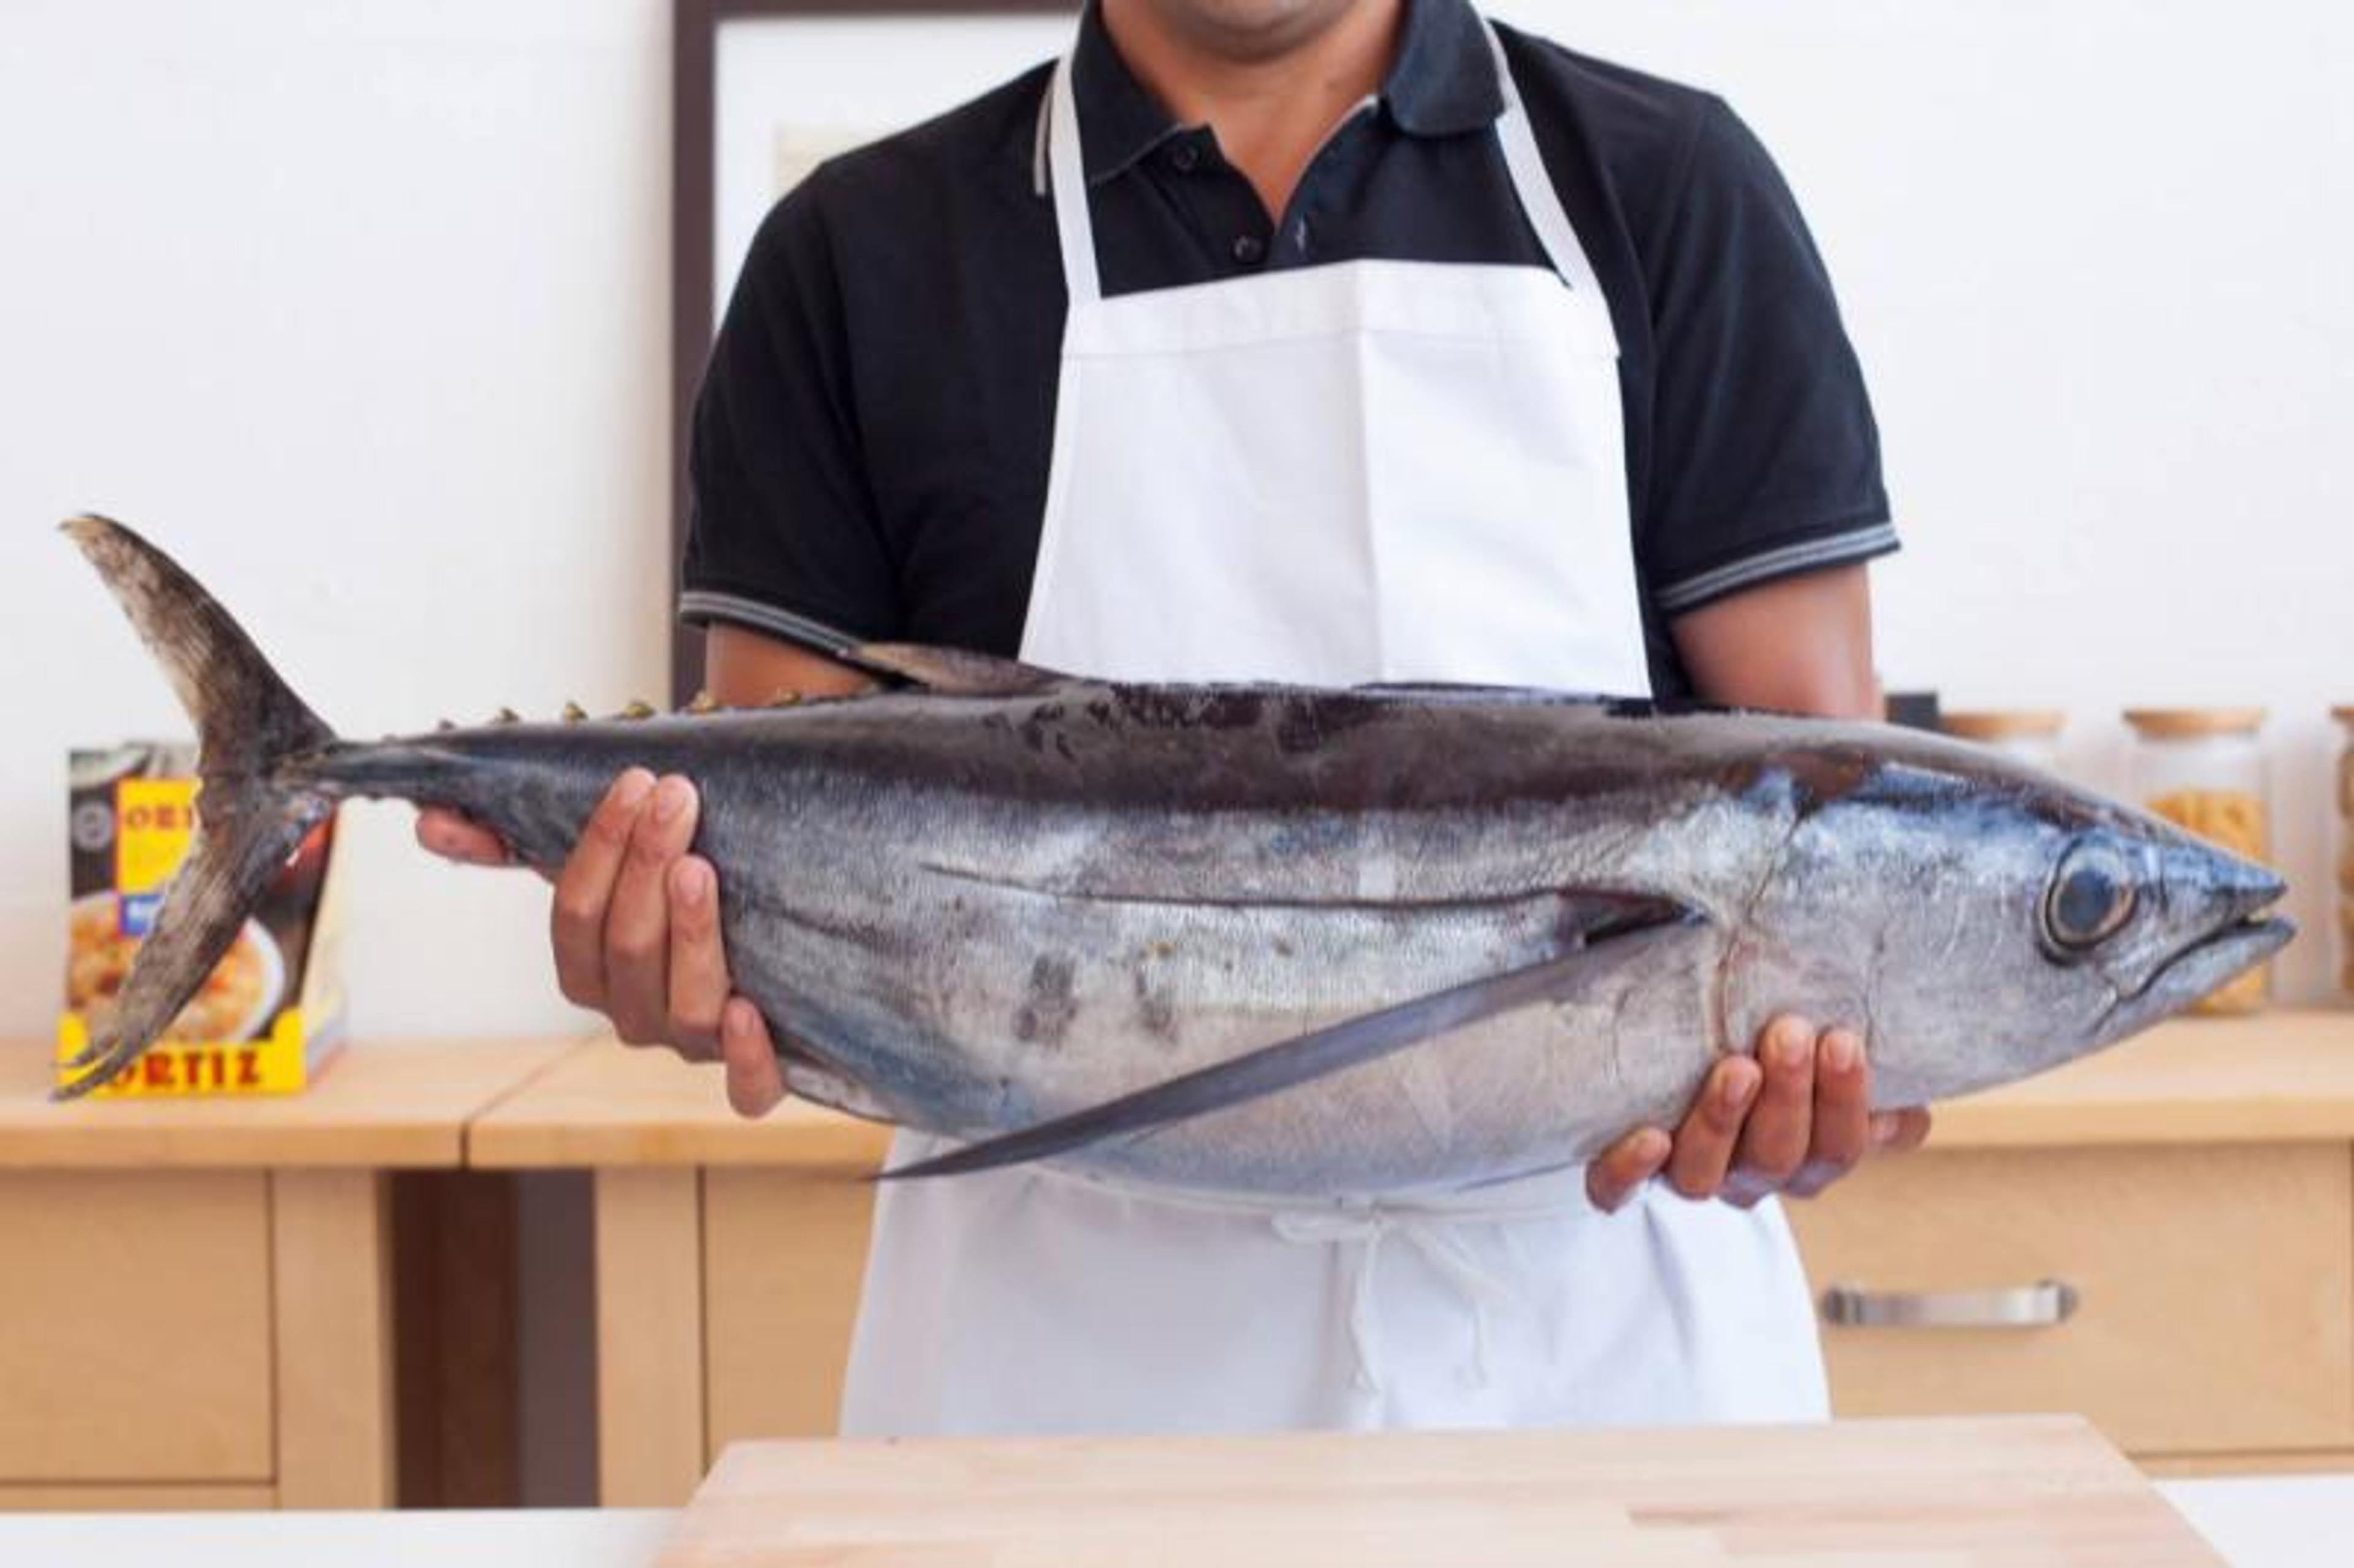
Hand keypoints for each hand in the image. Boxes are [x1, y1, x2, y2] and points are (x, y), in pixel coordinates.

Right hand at [418, 773, 786, 1117]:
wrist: (781, 964)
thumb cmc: (673, 907)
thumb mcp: (608, 871)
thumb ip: (517, 847)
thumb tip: (427, 822)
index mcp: (590, 973)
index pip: (576, 918)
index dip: (600, 849)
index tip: (637, 782)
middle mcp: (634, 1017)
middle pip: (629, 950)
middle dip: (647, 867)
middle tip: (677, 798)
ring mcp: (693, 1048)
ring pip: (684, 1007)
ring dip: (690, 935)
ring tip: (700, 869)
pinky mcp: (756, 1079)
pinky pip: (747, 1090)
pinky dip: (747, 1057)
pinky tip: (749, 1011)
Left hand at [1585, 1016, 1930, 1212]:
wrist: (1666, 1036)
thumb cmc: (1761, 1035)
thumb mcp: (1823, 1041)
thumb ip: (1869, 1055)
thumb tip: (1905, 1076)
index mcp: (1805, 1154)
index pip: (1839, 1147)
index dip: (1846, 1102)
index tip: (1844, 1038)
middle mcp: (1747, 1174)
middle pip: (1779, 1159)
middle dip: (1790, 1097)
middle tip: (1790, 1033)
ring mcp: (1685, 1174)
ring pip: (1705, 1177)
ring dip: (1724, 1121)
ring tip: (1736, 1066)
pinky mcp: (1619, 1173)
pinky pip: (1618, 1189)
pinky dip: (1630, 1169)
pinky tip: (1649, 1137)